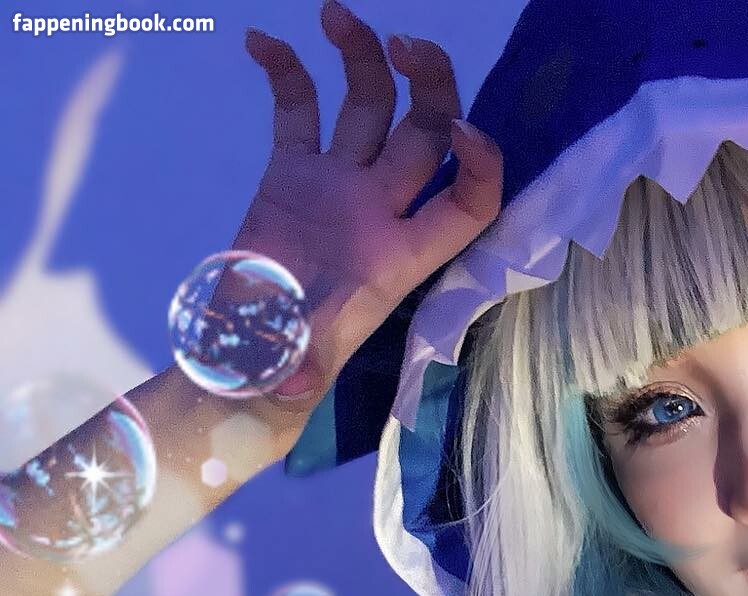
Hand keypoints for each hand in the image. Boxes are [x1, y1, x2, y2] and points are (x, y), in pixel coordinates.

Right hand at [235, 0, 500, 407]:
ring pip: (367, 105)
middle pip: (426, 132)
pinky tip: (259, 42)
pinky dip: (283, 73)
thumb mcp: (300, 366)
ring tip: (335, 14)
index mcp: (403, 254)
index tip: (462, 130)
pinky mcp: (291, 175)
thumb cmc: (280, 368)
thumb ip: (304, 362)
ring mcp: (338, 186)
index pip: (469, 203)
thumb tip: (297, 381)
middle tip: (405, 45)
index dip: (481, 165)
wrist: (240, 358)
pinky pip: (297, 111)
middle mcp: (381, 210)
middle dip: (429, 83)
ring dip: (361, 55)